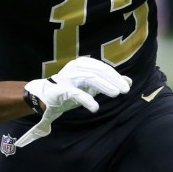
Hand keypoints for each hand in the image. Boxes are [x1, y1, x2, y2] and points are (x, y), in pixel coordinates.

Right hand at [16, 56, 130, 147]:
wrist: (43, 96)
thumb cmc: (70, 90)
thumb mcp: (91, 86)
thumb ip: (108, 83)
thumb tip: (128, 82)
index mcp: (83, 64)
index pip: (102, 68)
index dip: (115, 76)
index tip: (127, 85)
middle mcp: (75, 67)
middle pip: (98, 71)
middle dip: (113, 80)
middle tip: (124, 91)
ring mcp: (68, 77)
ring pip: (89, 78)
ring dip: (104, 86)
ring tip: (115, 95)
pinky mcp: (61, 89)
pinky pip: (76, 93)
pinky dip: (87, 100)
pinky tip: (95, 108)